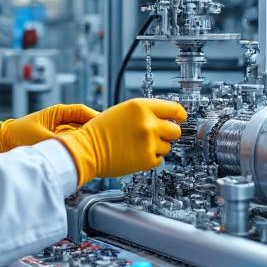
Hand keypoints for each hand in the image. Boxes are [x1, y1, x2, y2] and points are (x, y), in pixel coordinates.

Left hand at [0, 104, 99, 152]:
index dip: (95, 117)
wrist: (2, 142)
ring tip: (98, 149)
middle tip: (106, 140)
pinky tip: (84, 156)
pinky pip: (72, 143)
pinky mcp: (56, 141)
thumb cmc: (17, 134)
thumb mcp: (40, 138)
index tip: (106, 125)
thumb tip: (73, 149)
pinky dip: (78, 148)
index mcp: (57, 112)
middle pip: (84, 123)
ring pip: (79, 134)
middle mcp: (60, 120)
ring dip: (86, 141)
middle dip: (94, 131)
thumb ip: (58, 143)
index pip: (82, 111)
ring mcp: (59, 130)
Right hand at [56, 98, 185, 186]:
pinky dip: (149, 160)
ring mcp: (149, 141)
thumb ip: (144, 113)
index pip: (174, 109)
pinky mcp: (147, 159)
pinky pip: (159, 160)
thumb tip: (166, 118)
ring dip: (156, 148)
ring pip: (167, 147)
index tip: (180, 119)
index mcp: (141, 106)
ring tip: (137, 147)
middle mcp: (148, 122)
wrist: (86, 150)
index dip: (180, 115)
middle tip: (154, 137)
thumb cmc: (100, 131)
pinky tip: (135, 155)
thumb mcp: (122, 111)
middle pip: (175, 130)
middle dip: (167, 134)